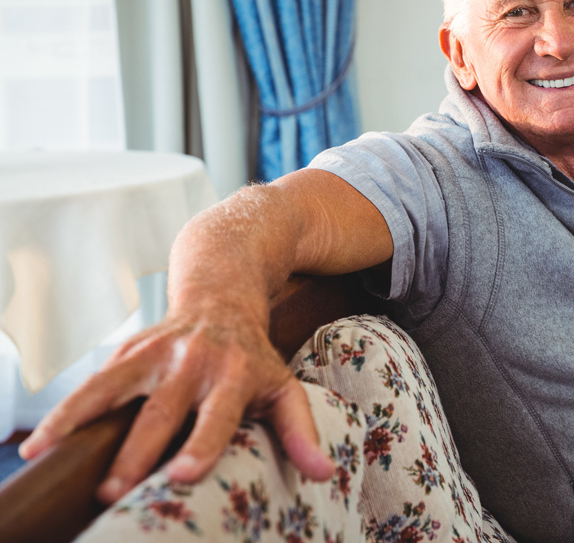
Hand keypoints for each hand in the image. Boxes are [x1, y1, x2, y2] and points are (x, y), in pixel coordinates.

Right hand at [19, 301, 335, 503]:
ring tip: (46, 453)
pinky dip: (64, 410)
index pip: (217, 414)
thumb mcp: (284, 387)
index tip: (183, 474)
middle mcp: (193, 362)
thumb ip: (300, 430)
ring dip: (78, 420)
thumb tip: (324, 476)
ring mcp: (155, 353)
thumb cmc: (253, 357)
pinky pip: (91, 381)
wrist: (222, 293)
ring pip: (111, 387)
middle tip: (113, 491)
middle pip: (160, 411)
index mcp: (234, 374)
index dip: (202, 443)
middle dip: (136, 451)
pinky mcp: (127, 349)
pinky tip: (38, 443)